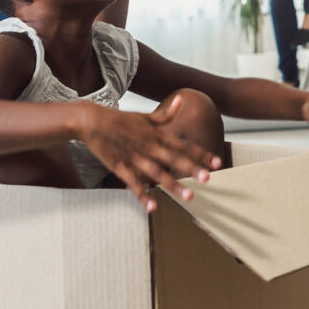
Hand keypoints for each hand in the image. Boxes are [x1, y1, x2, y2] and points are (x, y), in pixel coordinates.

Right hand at [78, 97, 222, 212]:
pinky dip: (143, 195)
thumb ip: (165, 114)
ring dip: (173, 185)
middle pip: (174, 159)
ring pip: (157, 174)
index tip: (217, 162)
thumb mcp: (144, 115)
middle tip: (209, 179)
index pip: (183, 144)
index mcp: (156, 134)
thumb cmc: (120, 119)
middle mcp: (149, 146)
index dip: (201, 153)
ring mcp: (135, 158)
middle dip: (191, 169)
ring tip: (189, 196)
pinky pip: (134, 184)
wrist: (91, 120)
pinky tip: (153, 207)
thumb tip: (182, 100)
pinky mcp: (120, 167)